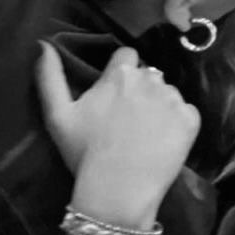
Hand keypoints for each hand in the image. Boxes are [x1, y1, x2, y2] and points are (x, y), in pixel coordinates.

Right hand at [36, 44, 200, 230]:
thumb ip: (50, 76)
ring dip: (159, 105)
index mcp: (120, 74)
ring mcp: (174, 99)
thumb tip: (43, 43)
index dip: (121, 73)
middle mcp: (150, 79)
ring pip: (168, 93)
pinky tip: (163, 141)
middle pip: (148, 75)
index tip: (114, 94)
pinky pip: (187, 112)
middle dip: (140, 89)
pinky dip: (178, 123)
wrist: (117, 191)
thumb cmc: (85, 153)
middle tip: (128, 120)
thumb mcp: (57, 115)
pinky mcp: (191, 121)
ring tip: (146, 133)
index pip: (127, 56)